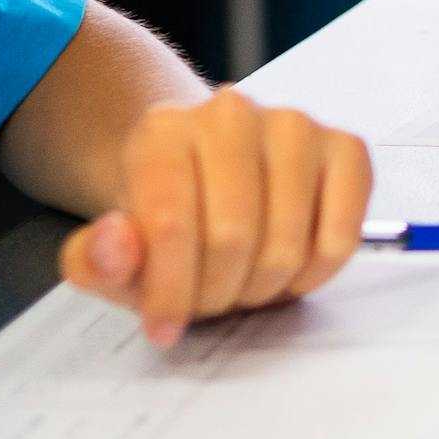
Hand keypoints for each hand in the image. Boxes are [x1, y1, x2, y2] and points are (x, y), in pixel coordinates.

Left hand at [60, 88, 372, 346]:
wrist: (209, 183)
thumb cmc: (164, 221)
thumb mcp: (112, 252)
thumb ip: (94, 259)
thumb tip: (116, 246)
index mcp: (163, 129)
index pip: (170, 224)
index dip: (169, 290)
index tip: (163, 325)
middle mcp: (231, 112)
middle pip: (232, 238)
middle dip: (216, 292)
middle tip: (207, 299)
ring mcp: (294, 125)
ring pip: (288, 244)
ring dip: (263, 288)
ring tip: (242, 282)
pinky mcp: (345, 148)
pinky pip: (341, 236)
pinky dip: (315, 273)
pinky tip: (289, 267)